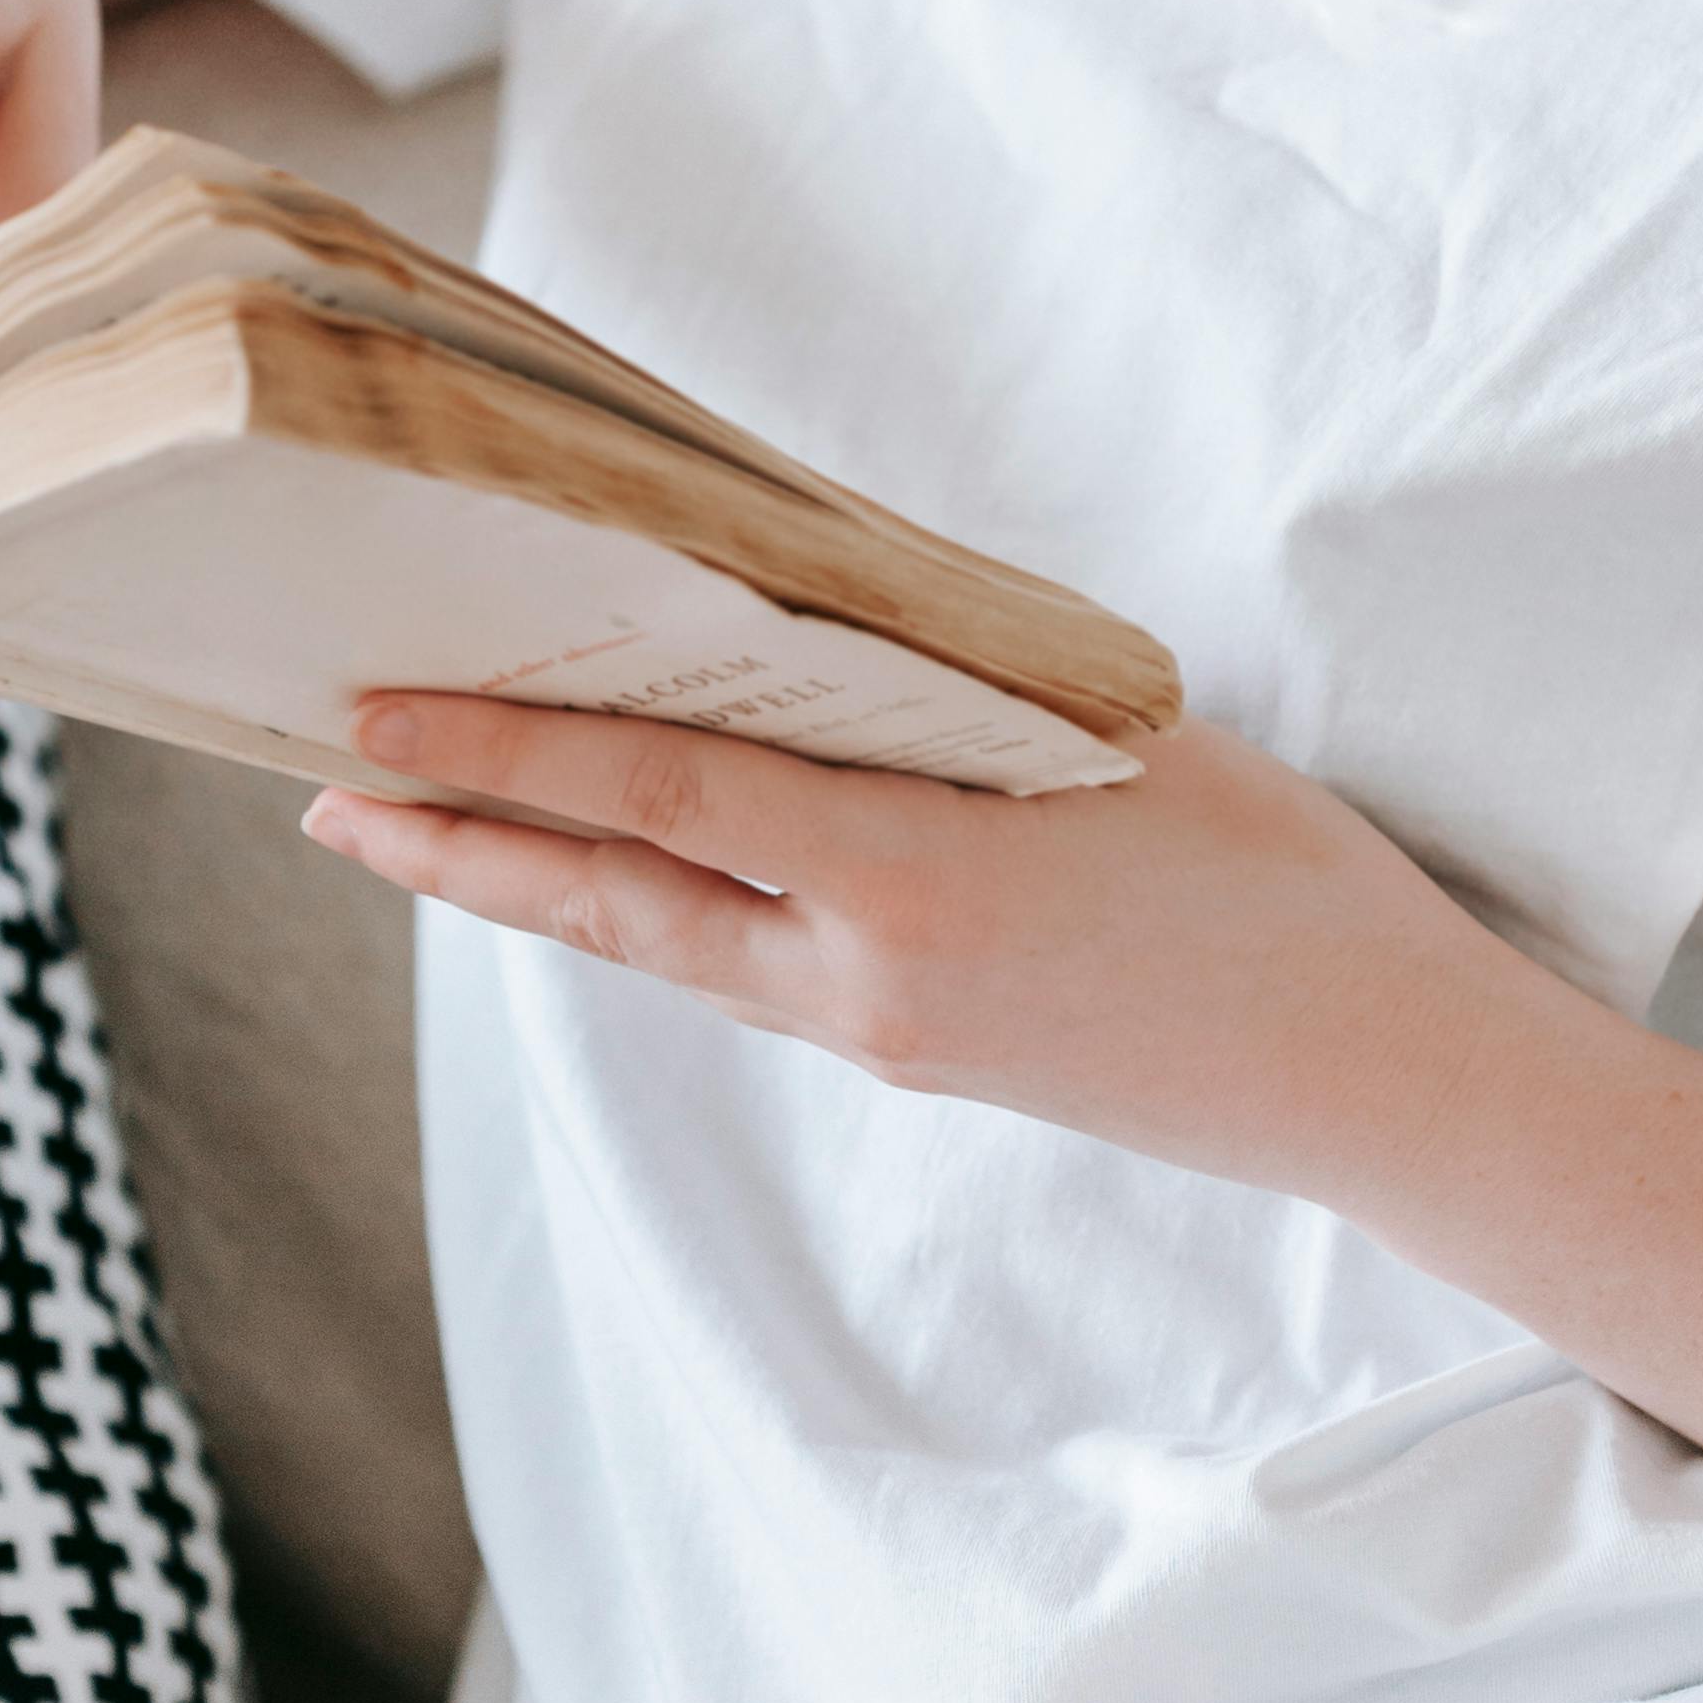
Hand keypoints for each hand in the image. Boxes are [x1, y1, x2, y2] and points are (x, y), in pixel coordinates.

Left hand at [303, 697, 1551, 1198]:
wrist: (1377, 1073)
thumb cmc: (1280, 881)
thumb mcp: (1109, 737)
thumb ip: (951, 693)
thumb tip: (819, 629)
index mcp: (910, 880)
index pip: (655, 804)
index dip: (500, 758)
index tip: (373, 718)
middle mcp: (868, 979)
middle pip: (615, 906)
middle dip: (458, 850)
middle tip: (325, 794)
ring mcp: (890, 1035)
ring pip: (675, 948)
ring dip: (545, 885)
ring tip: (432, 825)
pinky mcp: (927, 1062)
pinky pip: (763, 972)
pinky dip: (672, 912)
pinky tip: (640, 865)